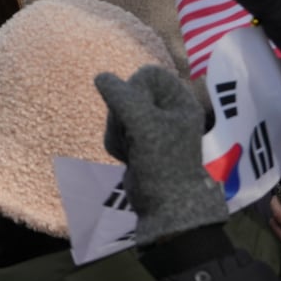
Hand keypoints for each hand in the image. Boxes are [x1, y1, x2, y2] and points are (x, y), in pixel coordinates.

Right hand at [95, 65, 226, 245]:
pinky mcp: (138, 142)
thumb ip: (121, 97)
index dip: (135, 86)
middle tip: (129, 132)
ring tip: (130, 150)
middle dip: (122, 114)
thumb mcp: (142, 124)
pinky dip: (116, 143)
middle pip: (129, 92)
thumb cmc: (163, 161)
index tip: (133, 105)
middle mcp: (167, 111)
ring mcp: (152, 127)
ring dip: (117, 131)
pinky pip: (116, 130)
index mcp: (180, 102)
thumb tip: (101, 77)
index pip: (150, 74)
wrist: (164, 205)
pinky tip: (127, 158)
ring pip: (118, 113)